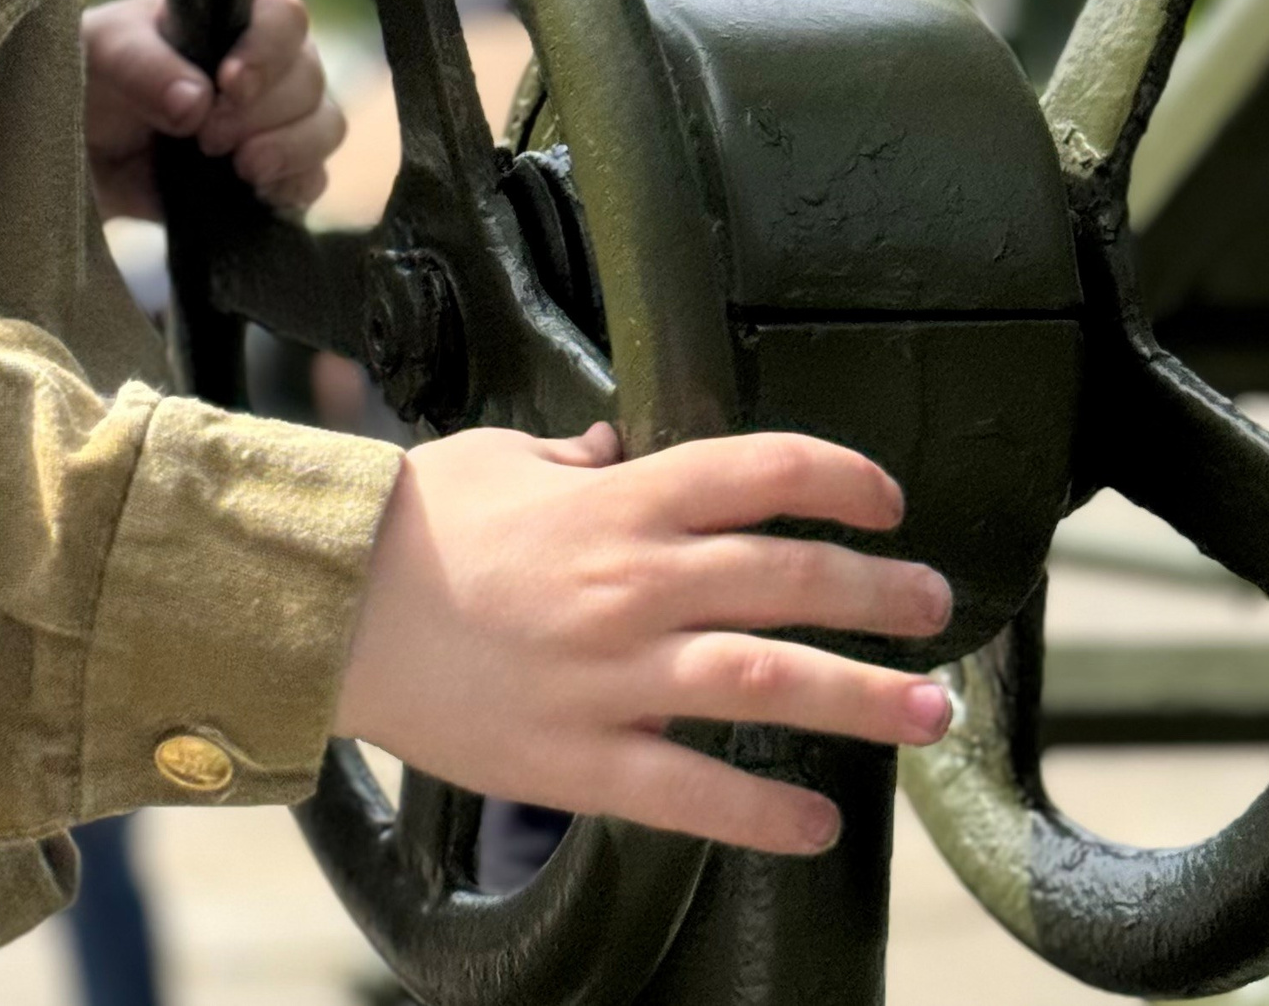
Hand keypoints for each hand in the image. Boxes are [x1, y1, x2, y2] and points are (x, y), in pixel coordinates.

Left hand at [82, 0, 345, 221]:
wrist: (82, 147)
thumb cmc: (94, 75)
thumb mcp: (101, 53)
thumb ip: (143, 67)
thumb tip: (196, 103)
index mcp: (234, 13)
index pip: (285, 16)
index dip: (268, 51)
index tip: (229, 84)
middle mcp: (269, 60)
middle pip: (309, 77)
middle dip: (262, 114)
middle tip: (206, 139)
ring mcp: (278, 118)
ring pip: (325, 126)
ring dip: (289, 150)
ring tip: (240, 170)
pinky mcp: (275, 173)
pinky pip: (313, 179)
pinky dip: (292, 187)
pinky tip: (252, 192)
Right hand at [336, 423, 953, 853]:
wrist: (331, 606)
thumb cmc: (414, 524)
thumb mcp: (500, 457)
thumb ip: (574, 458)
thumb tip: (619, 446)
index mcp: (619, 501)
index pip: (758, 470)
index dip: (838, 478)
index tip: (885, 500)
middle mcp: (633, 580)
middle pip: (788, 577)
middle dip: (879, 593)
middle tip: (937, 606)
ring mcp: (613, 674)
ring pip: (765, 681)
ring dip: (860, 697)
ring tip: (927, 711)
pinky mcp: (580, 757)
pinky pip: (691, 792)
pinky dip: (763, 812)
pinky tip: (816, 822)